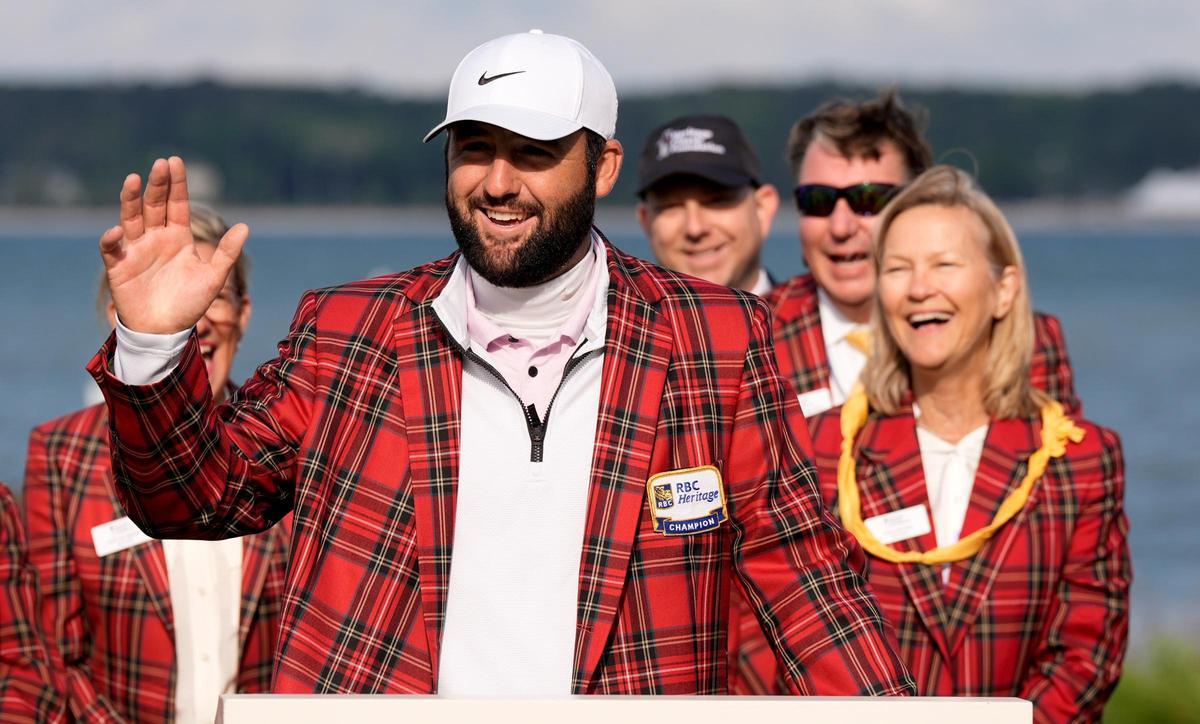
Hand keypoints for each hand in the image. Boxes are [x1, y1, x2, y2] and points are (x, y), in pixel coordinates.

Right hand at [98, 156, 248, 333]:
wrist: (165, 331)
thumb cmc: (189, 304)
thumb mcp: (213, 278)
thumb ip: (227, 253)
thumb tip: (245, 226)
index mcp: (178, 238)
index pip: (177, 204)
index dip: (177, 184)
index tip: (175, 161)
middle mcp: (156, 238)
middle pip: (155, 205)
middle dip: (158, 185)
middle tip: (161, 164)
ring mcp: (136, 250)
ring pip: (131, 218)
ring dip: (131, 200)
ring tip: (134, 179)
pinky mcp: (119, 266)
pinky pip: (112, 249)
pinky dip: (111, 239)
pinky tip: (117, 231)